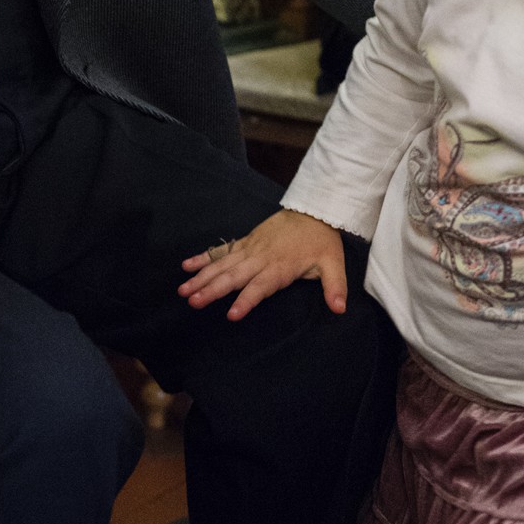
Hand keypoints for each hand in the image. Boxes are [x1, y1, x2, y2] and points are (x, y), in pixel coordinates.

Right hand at [179, 210, 347, 320]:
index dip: (247, 300)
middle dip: (213, 290)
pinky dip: (204, 258)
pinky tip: (187, 266)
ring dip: (202, 277)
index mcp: (280, 267)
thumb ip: (335, 287)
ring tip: (183, 290)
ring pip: (223, 264)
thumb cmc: (322, 241)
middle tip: (193, 302)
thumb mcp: (333, 264)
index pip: (261, 286)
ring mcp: (250, 249)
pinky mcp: (246, 242)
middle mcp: (261, 258)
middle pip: (234, 276)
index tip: (232, 314)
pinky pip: (222, 251)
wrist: (314, 210)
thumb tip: (340, 309)